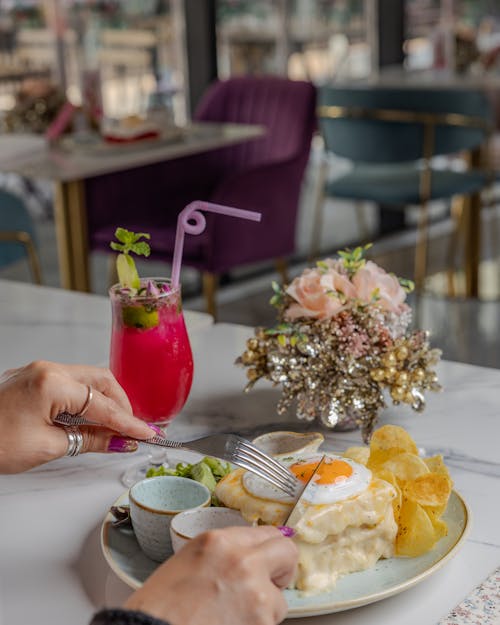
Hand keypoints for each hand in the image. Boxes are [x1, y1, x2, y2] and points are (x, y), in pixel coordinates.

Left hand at [0, 360, 154, 472]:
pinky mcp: (31, 380)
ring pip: (86, 380)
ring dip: (104, 401)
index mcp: (52, 382)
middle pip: (100, 381)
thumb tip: (120, 441)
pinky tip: (91, 418)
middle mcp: (47, 369)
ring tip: (115, 427)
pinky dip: (85, 400)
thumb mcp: (47, 447)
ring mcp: (38, 372)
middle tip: (133, 429)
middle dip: (121, 404)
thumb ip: (90, 440)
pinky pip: (69, 384)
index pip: (103, 404)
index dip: (128, 423)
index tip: (147, 434)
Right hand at [125, 525, 297, 624]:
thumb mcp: (187, 563)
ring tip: (232, 615)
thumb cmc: (158, 609)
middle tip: (267, 584)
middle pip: (286, 550)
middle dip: (281, 568)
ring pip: (279, 596)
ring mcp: (255, 591)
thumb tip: (247, 557)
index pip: (265, 532)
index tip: (269, 559)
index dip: (268, 549)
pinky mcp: (261, 621)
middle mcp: (241, 559)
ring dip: (264, 607)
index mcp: (218, 541)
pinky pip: (271, 621)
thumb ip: (221, 554)